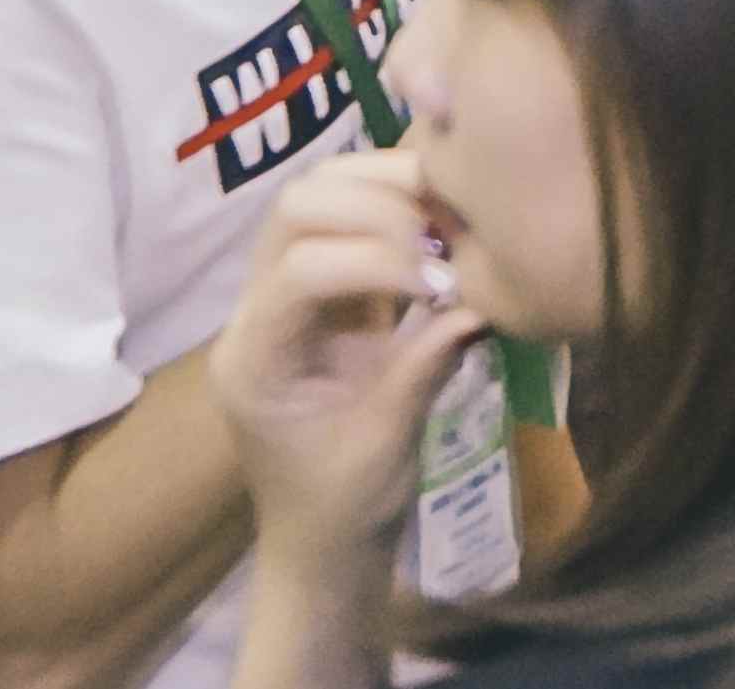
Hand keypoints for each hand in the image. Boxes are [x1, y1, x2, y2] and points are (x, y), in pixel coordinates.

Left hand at [210, 148, 492, 562]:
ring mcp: (278, 298)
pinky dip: (392, 210)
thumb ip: (424, 365)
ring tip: (446, 216)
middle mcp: (252, 314)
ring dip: (384, 192)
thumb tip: (482, 299)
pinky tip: (437, 228)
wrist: (322, 543)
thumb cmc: (344, 509)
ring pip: (315, 198)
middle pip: (296, 207)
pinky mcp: (316, 294)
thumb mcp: (387, 447)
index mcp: (253, 359)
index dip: (377, 259)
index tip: (441, 286)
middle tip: (444, 230)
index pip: (302, 268)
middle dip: (376, 203)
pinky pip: (343, 222)